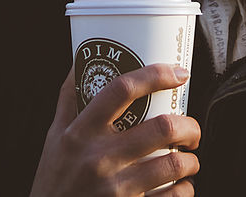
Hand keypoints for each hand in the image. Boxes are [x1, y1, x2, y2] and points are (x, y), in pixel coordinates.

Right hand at [29, 62, 200, 196]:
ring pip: (175, 165)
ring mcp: (115, 189)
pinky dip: (185, 190)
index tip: (179, 73)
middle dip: (189, 126)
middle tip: (190, 130)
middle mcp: (98, 159)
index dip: (156, 75)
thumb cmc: (54, 178)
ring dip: (191, 161)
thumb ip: (69, 100)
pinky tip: (181, 186)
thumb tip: (81, 62)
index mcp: (80, 133)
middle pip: (162, 127)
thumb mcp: (54, 137)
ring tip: (189, 159)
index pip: (121, 90)